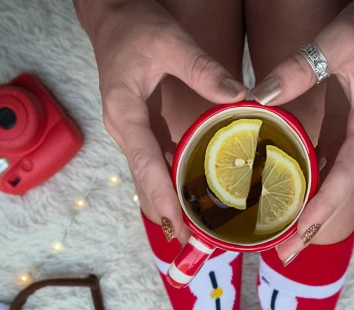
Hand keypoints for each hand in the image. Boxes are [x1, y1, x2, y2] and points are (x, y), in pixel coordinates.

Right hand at [74, 0, 246, 239]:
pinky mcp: (142, 130)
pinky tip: (197, 198)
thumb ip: (203, 69)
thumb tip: (241, 97)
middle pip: (145, 181)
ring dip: (171, 204)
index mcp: (124, 112)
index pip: (145, 164)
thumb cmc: (135, 25)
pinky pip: (157, 164)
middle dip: (167, 214)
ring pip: (150, 178)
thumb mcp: (170, 41)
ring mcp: (132, 132)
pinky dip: (174, 184)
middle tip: (194, 243)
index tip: (177, 228)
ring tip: (199, 231)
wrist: (112, 15)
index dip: (162, 199)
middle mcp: (124, 129)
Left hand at [252, 0, 353, 259]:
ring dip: (311, 214)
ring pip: (334, 184)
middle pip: (341, 191)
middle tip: (285, 256)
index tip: (301, 232)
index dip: (325, 205)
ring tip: (282, 242)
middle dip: (315, 225)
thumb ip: (299, 68)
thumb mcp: (335, 42)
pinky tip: (286, 203)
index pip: (348, 173)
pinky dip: (309, 188)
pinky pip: (326, 166)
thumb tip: (258, 98)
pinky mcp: (344, 129)